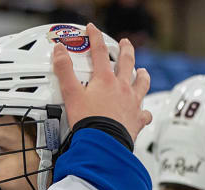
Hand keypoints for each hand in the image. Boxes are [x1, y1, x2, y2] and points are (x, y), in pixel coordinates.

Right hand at [52, 23, 151, 140]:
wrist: (103, 143)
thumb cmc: (88, 122)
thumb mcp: (71, 94)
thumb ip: (64, 71)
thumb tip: (59, 52)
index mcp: (105, 80)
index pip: (99, 52)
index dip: (95, 37)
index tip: (93, 29)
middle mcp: (122, 88)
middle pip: (126, 62)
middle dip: (125, 50)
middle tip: (125, 43)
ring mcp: (132, 102)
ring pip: (141, 84)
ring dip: (142, 76)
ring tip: (142, 71)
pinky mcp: (137, 119)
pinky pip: (144, 113)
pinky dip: (144, 111)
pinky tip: (143, 111)